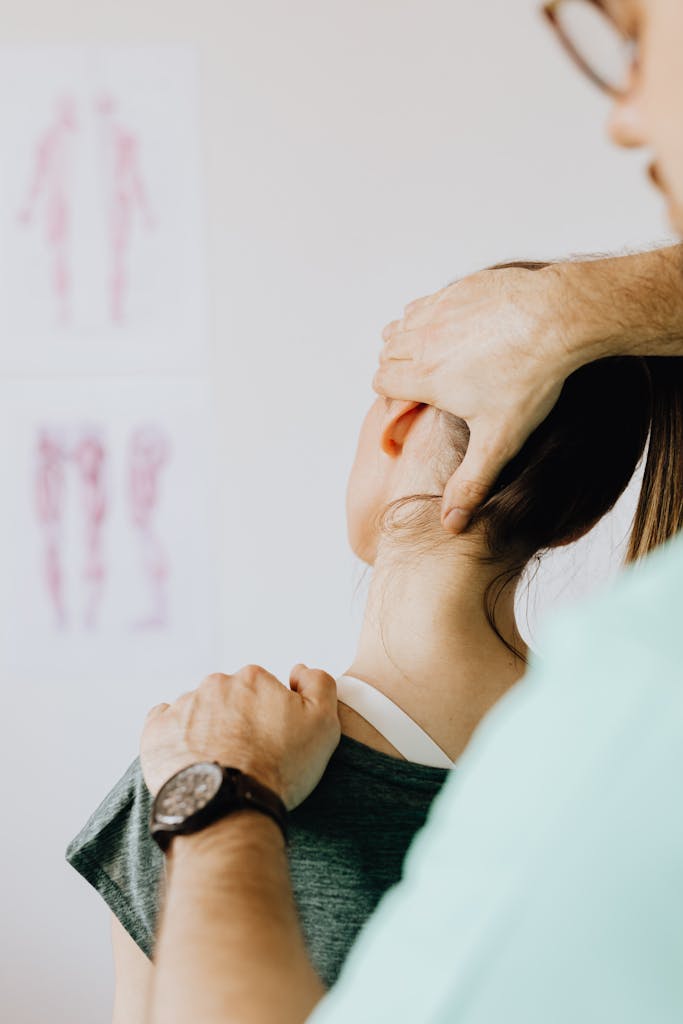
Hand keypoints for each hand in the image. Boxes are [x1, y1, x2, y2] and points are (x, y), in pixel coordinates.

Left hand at [141, 664, 340, 809]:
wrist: (230, 808)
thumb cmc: (279, 768)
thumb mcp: (323, 724)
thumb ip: (318, 684)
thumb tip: (299, 670)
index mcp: (253, 678)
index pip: (262, 689)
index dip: (269, 716)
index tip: (271, 741)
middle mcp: (215, 684)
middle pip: (228, 698)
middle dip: (236, 720)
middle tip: (246, 755)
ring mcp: (182, 706)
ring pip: (197, 711)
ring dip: (207, 729)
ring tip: (218, 763)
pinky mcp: (156, 730)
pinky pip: (165, 723)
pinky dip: (175, 736)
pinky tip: (189, 757)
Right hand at [376, 262, 580, 532]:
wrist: (560, 318)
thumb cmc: (530, 380)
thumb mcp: (500, 441)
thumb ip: (471, 483)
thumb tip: (450, 525)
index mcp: (425, 376)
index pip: (381, 382)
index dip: (392, 395)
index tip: (413, 404)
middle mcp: (424, 339)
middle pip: (387, 351)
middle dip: (398, 367)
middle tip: (427, 383)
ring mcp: (441, 309)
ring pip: (402, 323)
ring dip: (410, 338)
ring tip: (439, 357)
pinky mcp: (461, 288)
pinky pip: (428, 301)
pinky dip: (433, 315)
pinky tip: (459, 329)